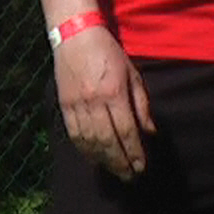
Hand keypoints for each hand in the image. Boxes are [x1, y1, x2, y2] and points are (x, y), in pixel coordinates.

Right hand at [52, 27, 154, 180]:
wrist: (75, 37)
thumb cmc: (110, 53)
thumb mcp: (133, 74)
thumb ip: (141, 104)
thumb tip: (150, 131)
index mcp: (114, 92)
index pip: (126, 130)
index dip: (134, 151)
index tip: (142, 166)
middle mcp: (93, 102)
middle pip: (107, 140)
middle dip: (120, 162)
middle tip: (130, 176)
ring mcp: (75, 105)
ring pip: (89, 141)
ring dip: (103, 160)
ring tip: (116, 171)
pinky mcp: (63, 106)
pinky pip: (74, 134)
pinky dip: (84, 150)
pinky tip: (94, 159)